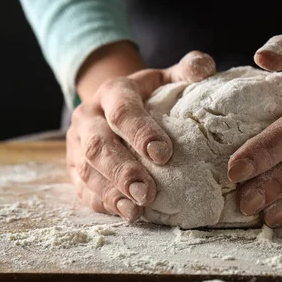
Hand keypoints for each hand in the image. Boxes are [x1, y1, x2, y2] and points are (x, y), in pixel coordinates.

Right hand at [67, 49, 215, 221]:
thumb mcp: (166, 77)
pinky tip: (126, 215)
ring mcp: (77, 145)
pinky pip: (84, 189)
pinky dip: (104, 204)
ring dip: (112, 192)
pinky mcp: (75, 168)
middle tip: (147, 192)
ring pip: (88, 170)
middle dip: (123, 171)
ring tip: (137, 210)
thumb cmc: (149, 95)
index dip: (140, 132)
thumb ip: (186, 70)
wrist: (113, 103)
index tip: (164, 153)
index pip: (123, 111)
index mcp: (112, 92)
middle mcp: (88, 117)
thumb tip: (206, 67)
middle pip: (100, 145)